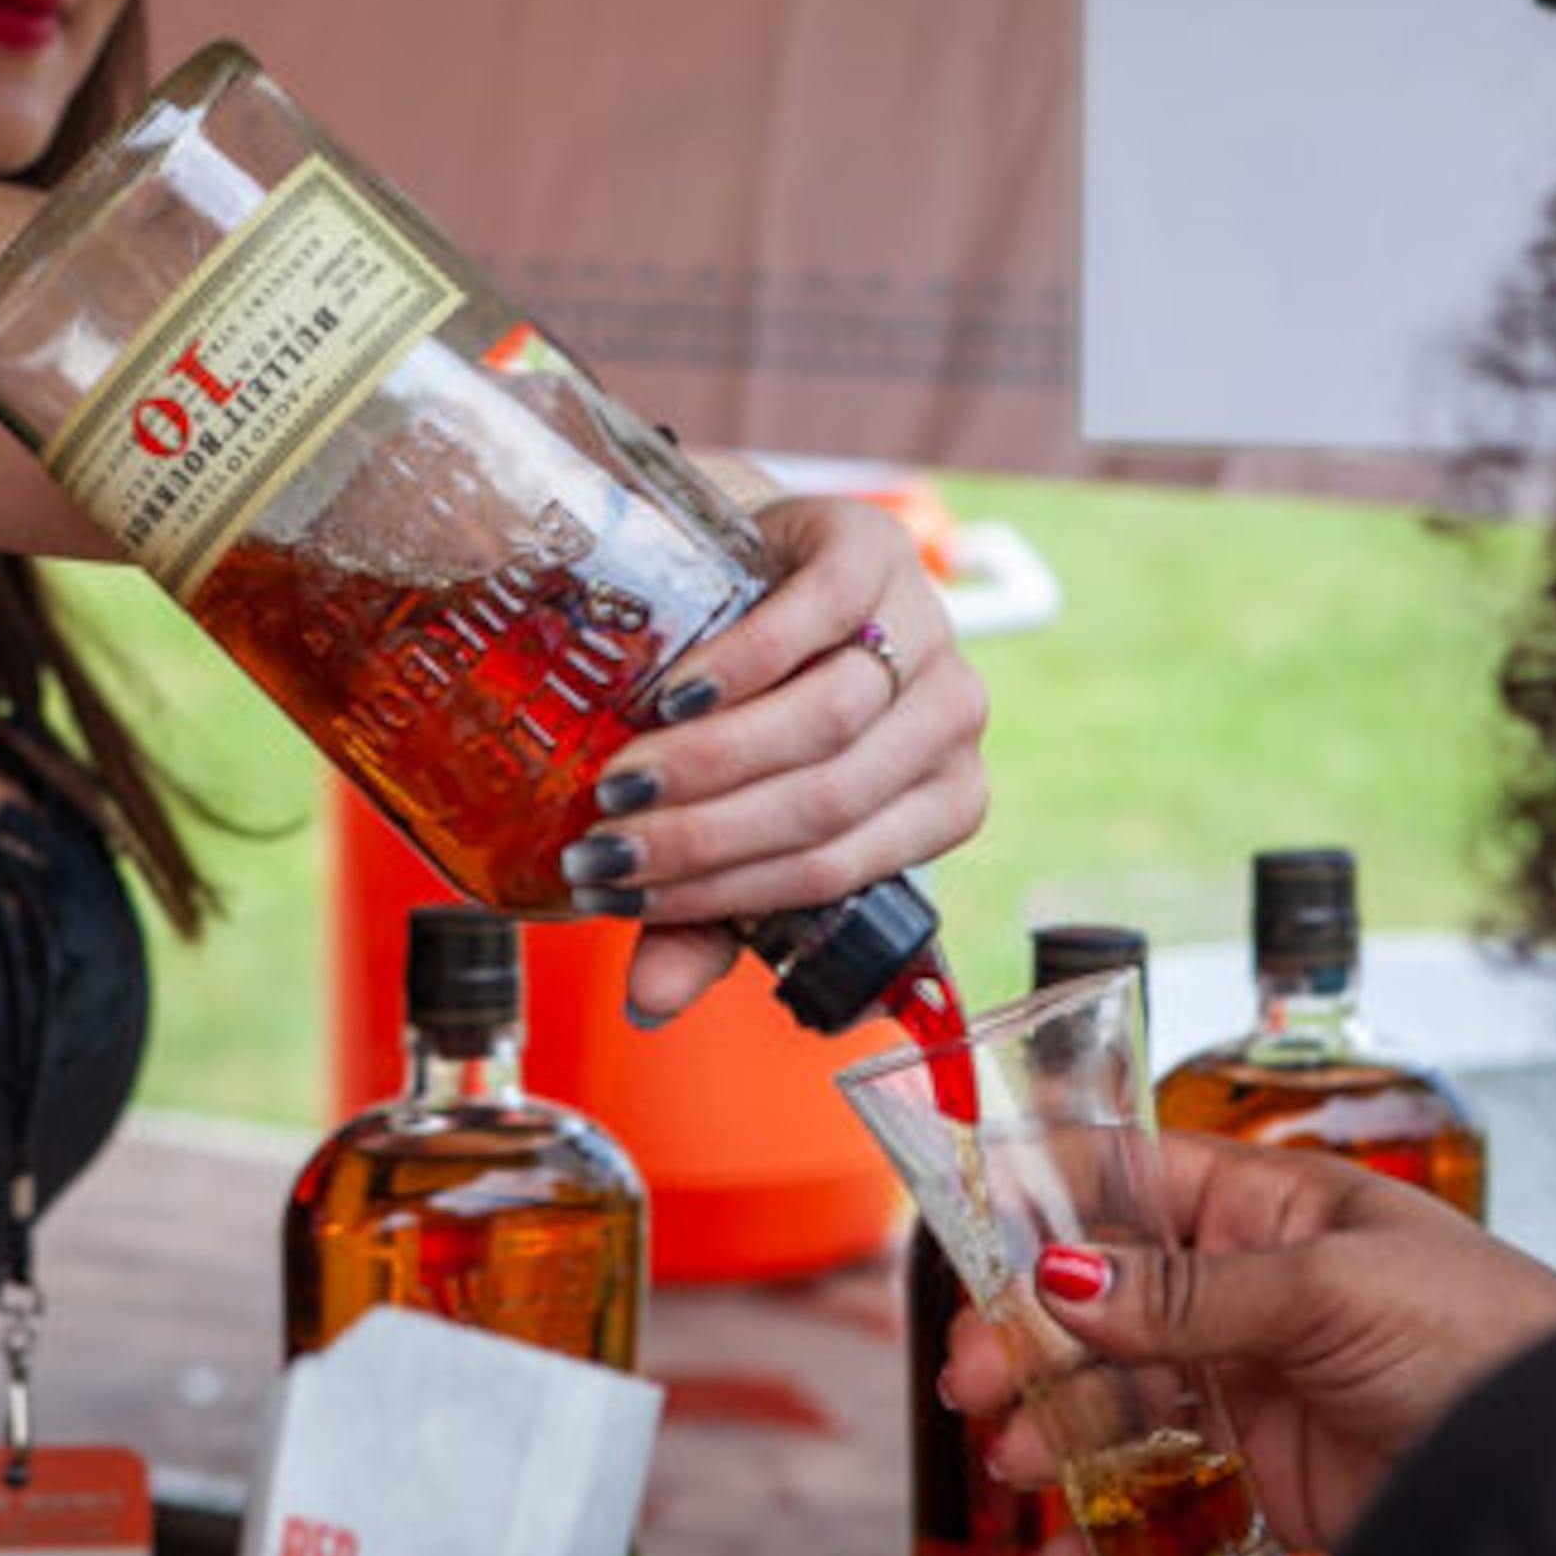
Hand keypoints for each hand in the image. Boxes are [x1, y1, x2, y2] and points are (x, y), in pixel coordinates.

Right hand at [582, 493, 987, 1023]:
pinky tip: (675, 690)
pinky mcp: (876, 550)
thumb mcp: (732, 811)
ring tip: (624, 775)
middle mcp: (951, 721)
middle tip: (605, 839)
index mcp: (939, 802)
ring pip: (829, 718)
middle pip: (829, 797)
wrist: (747, 565)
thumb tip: (647, 1004)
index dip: (720, 889)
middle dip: (705, 834)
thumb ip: (705, 911)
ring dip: (714, 759)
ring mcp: (926, 629)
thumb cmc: (746, 705)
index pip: (832, 869)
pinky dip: (743, 663)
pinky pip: (819, 617)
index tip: (615, 889)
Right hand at [944, 1133, 1555, 1555]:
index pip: (1126, 1179)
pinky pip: (1164, 1497)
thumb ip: (1191, 1291)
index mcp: (1272, 1206)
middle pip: (1100, 1302)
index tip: (957, 1234)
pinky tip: (1062, 1550)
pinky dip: (1103, 1527)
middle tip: (972, 1382)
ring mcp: (1258, 1389)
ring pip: (1117, 1401)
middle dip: (1023, 1337)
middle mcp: (1252, 1291)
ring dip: (1049, 1431)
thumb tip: (1062, 1274)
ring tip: (1011, 1467)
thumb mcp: (1334, 1291)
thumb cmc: (1495, 1341)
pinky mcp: (1274, 1485)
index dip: (1037, 1200)